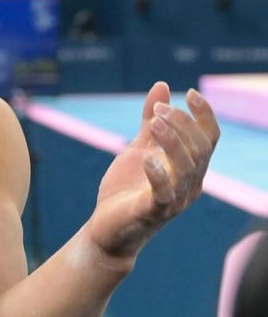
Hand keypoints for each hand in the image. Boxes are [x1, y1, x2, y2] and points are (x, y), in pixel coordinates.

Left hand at [85, 83, 219, 264]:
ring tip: (153, 122)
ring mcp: (174, 200)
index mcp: (190, 168)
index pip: (209, 139)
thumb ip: (150, 122)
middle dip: (182, 124)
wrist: (107, 230)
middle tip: (158, 111)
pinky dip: (158, 174)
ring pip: (186, 168)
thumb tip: (162, 86)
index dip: (204, 115)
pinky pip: (164, 194)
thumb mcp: (138, 149)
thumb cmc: (127, 190)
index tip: (189, 93)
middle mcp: (189, 184)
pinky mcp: (153, 213)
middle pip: (200, 149)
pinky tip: (147, 158)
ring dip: (172, 141)